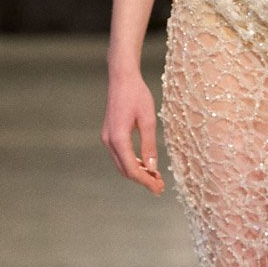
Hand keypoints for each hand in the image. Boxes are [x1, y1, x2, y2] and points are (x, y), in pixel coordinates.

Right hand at [101, 69, 164, 193]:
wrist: (122, 78)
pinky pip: (120, 156)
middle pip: (125, 170)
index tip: (159, 188)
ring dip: (138, 173)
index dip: (146, 181)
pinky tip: (146, 165)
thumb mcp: (148, 120)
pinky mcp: (109, 135)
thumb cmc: (137, 95)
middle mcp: (109, 140)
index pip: (132, 169)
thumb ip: (149, 145)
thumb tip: (153, 168)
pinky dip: (133, 163)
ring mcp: (107, 138)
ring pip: (122, 164)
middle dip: (142, 180)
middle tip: (160, 186)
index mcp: (118, 138)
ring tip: (156, 178)